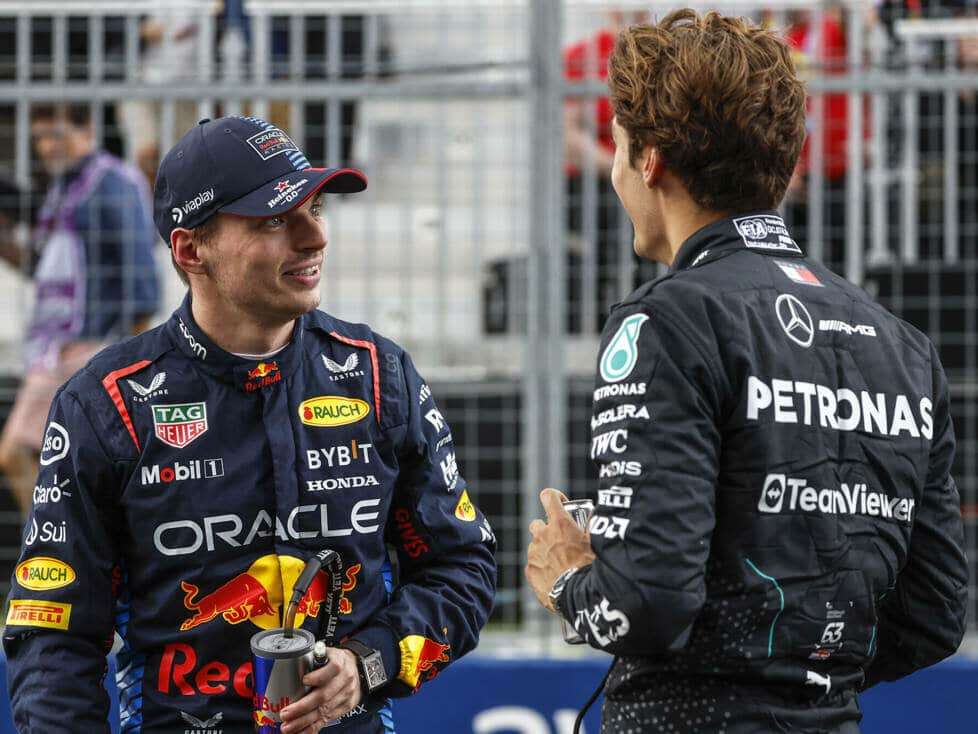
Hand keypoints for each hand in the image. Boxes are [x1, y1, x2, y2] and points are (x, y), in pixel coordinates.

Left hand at [279, 647, 360, 733]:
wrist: (356, 668)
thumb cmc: (335, 660)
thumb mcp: (326, 652)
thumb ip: (312, 658)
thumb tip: (287, 665)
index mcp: (341, 661)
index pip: (333, 668)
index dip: (318, 676)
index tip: (304, 680)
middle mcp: (345, 679)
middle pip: (324, 695)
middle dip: (302, 707)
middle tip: (285, 713)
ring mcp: (346, 695)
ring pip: (324, 711)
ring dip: (304, 721)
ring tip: (288, 726)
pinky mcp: (345, 707)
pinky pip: (327, 720)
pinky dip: (312, 727)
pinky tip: (300, 731)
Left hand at [525, 488, 594, 613]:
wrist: (579, 596)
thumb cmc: (590, 568)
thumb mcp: (596, 543)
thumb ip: (593, 527)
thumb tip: (599, 517)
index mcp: (560, 523)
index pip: (548, 496)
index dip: (554, 497)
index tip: (559, 502)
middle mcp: (543, 534)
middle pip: (537, 523)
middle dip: (546, 529)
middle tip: (559, 541)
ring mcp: (534, 552)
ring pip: (535, 546)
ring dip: (544, 550)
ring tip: (559, 564)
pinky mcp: (530, 570)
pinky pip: (534, 564)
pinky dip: (542, 568)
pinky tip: (554, 577)